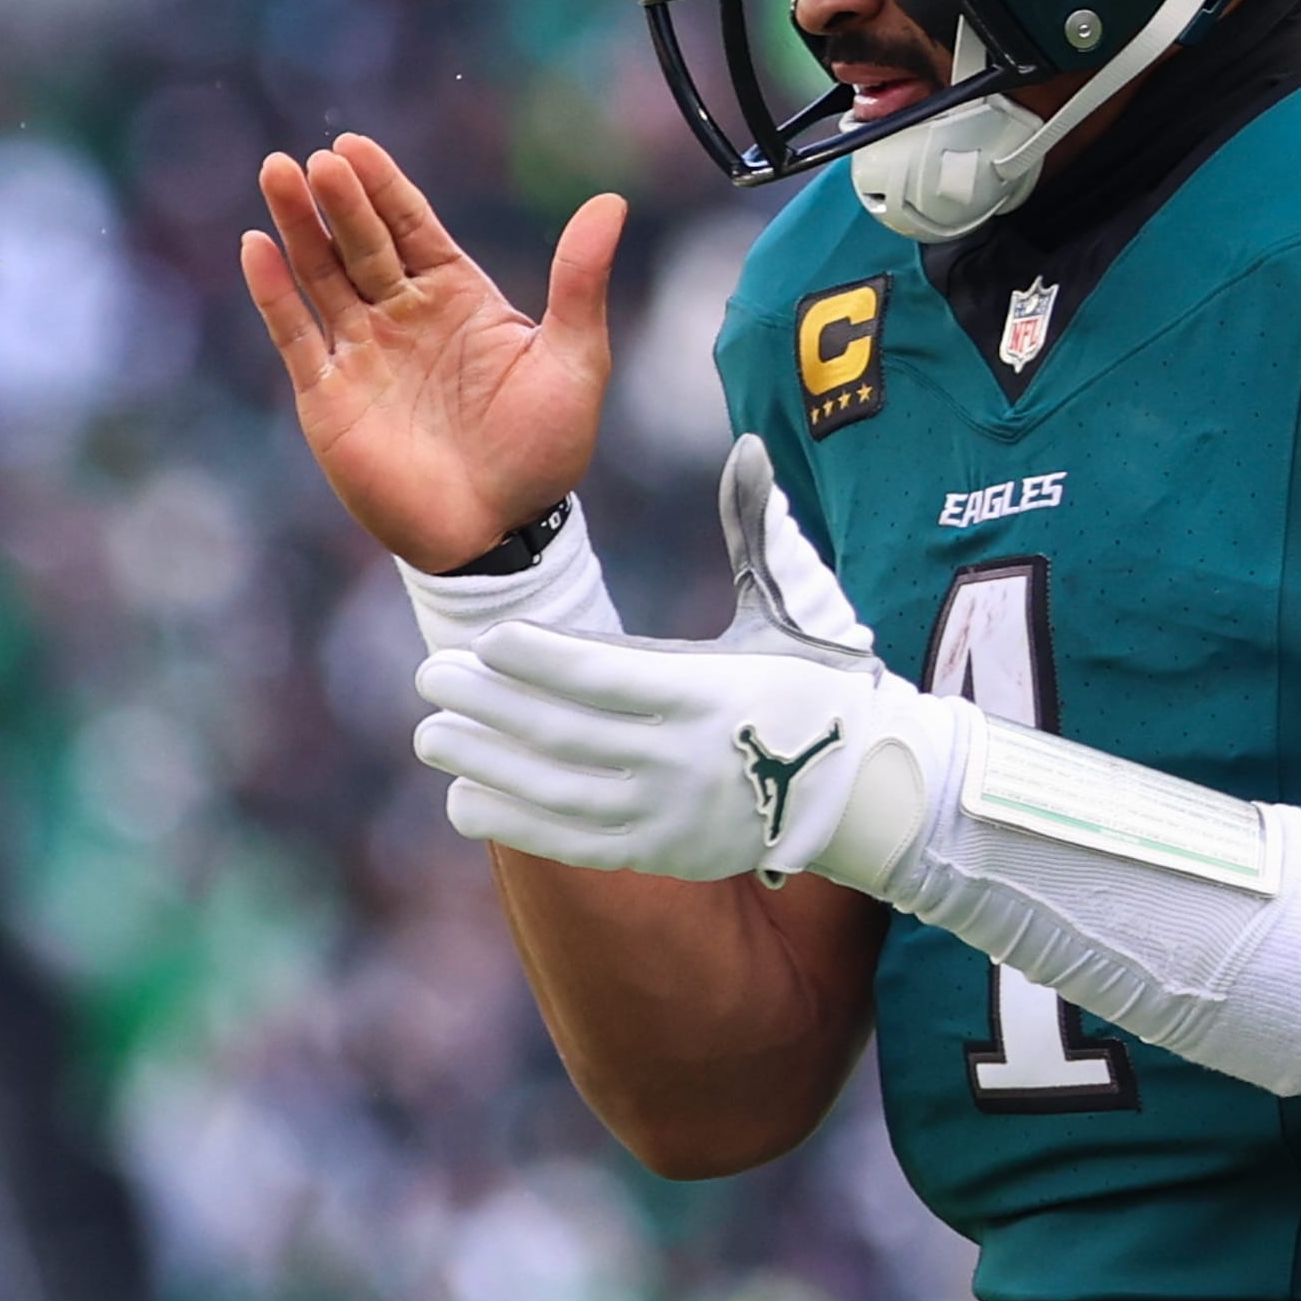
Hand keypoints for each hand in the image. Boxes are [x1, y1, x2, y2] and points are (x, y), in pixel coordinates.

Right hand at [240, 132, 623, 571]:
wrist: (496, 533)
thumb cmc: (540, 452)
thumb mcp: (573, 361)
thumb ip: (580, 282)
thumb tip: (610, 202)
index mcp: (457, 298)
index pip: (413, 226)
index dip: (384, 186)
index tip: (354, 147)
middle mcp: (403, 316)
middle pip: (362, 242)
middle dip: (339, 200)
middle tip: (317, 160)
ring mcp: (363, 353)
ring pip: (322, 276)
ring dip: (299, 227)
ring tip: (276, 172)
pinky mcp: (329, 396)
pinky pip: (296, 335)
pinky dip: (275, 293)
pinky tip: (257, 247)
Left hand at [412, 439, 955, 886]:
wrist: (869, 791)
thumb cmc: (824, 684)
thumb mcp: (799, 605)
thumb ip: (759, 530)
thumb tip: (748, 447)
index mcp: (713, 689)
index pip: (609, 676)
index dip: (542, 661)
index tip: (488, 639)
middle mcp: (685, 757)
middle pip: (566, 733)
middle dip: (489, 706)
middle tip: (431, 676)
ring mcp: (672, 813)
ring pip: (559, 791)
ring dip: (487, 763)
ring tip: (431, 734)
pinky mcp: (663, 853)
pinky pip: (574, 844)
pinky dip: (516, 825)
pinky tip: (464, 800)